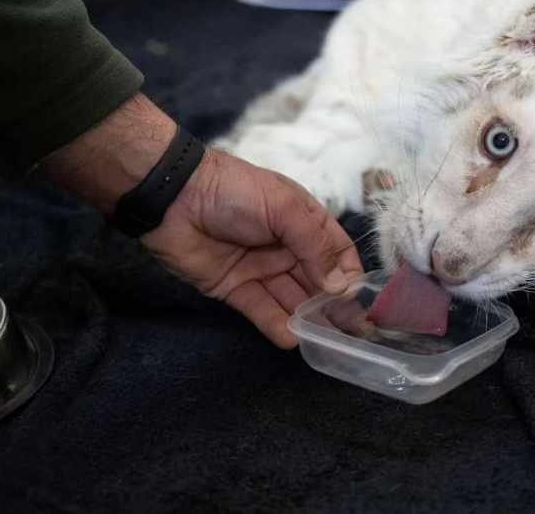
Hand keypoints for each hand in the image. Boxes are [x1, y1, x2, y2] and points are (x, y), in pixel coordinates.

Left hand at [141, 148, 362, 346]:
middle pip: (318, 281)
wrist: (173, 196)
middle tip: (353, 333)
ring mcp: (261, 269)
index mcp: (303, 221)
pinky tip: (292, 339)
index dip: (349, 275)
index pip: (337, 252)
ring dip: (309, 319)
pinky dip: (276, 324)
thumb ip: (314, 247)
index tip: (361, 300)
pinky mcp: (234, 288)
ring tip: (328, 343)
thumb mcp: (284, 209)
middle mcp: (287, 247)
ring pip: (291, 299)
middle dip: (334, 305)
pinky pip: (261, 309)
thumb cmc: (235, 191)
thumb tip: (340, 286)